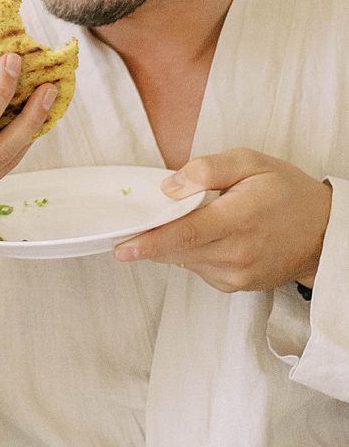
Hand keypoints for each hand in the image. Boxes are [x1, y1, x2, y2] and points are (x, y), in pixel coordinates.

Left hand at [115, 150, 332, 290]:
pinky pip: (200, 269)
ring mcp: (238, 274)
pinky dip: (193, 254)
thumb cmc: (287, 192)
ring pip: (186, 261)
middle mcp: (238, 253)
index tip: (122, 247)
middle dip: (149, 243)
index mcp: (239, 219)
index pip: (186, 234)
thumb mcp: (250, 162)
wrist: (323, 231)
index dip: (150, 242)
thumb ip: (207, 170)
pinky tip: (207, 237)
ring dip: (174, 245)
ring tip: (187, 222)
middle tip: (127, 235)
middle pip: (179, 251)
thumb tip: (169, 187)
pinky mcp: (238, 285)